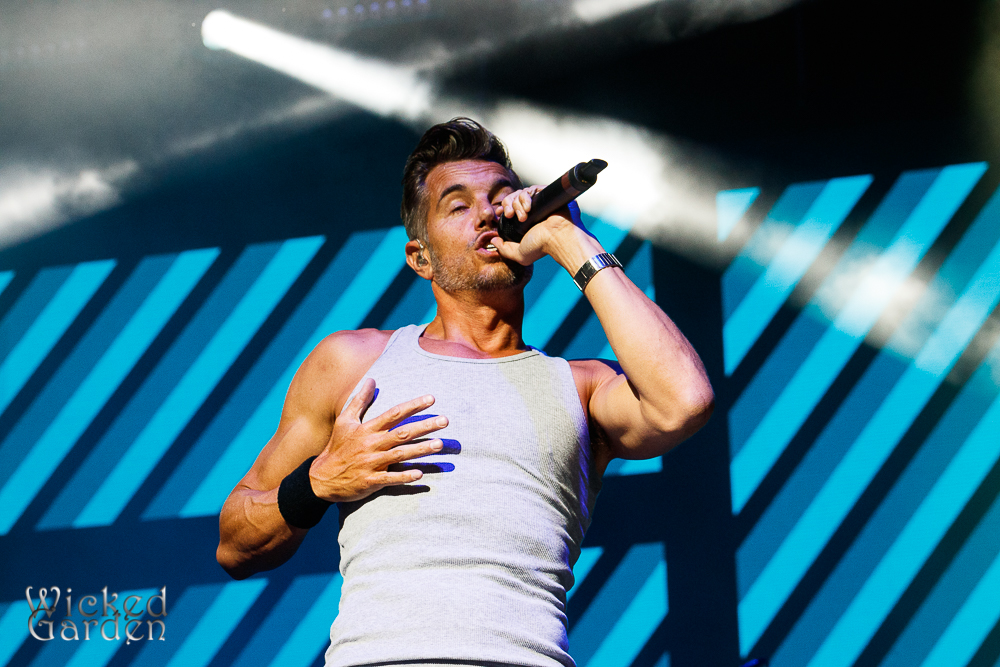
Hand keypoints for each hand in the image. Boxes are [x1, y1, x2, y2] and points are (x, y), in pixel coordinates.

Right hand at [309, 379, 446, 502]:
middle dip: (425, 426)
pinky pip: (390, 479)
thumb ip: (359, 401)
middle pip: (402, 432)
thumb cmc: (337, 447)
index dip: (413, 406)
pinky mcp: (370, 481)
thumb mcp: (344, 421)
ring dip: (421, 449)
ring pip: (400, 454)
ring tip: (440, 444)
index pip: (393, 414)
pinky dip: (405, 477)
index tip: (431, 399)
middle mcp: (371, 444)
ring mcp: (371, 463)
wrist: (320, 478)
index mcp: (366, 429)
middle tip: (445, 420)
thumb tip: (371, 379)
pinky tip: (420, 474)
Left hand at [492, 190, 600, 269]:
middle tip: (510, 216)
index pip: (511, 207)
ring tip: (523, 216)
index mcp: (527, 221)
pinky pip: (531, 189)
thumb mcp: (519, 254)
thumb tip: (494, 240)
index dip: (503, 207)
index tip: (499, 213)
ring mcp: (540, 201)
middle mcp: (534, 210)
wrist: (557, 238)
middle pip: (513, 198)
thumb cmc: (542, 247)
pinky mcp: (547, 193)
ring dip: (517, 204)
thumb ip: (504, 249)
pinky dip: (526, 197)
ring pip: (521, 193)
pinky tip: (528, 208)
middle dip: (508, 206)